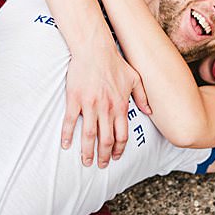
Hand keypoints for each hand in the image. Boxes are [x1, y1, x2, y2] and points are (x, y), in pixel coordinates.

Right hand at [64, 41, 150, 166]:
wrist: (95, 49)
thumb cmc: (115, 62)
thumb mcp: (135, 79)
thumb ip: (142, 96)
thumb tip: (149, 111)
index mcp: (120, 106)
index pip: (121, 135)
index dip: (118, 149)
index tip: (115, 157)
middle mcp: (106, 109)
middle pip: (106, 139)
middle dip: (103, 156)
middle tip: (100, 165)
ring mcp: (90, 105)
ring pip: (89, 134)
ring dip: (87, 151)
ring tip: (85, 161)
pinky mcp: (75, 99)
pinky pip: (70, 121)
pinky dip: (67, 134)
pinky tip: (65, 144)